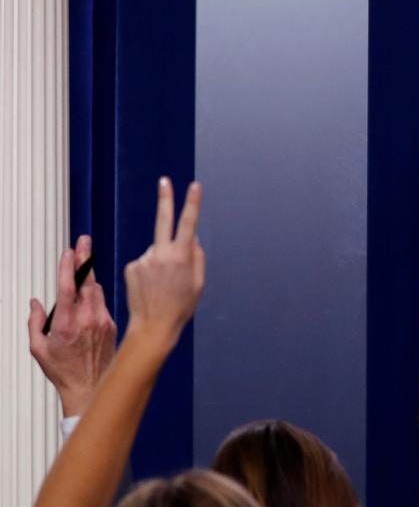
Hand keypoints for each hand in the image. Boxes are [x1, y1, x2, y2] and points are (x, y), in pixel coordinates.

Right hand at [27, 235, 116, 416]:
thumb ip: (35, 322)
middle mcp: (87, 320)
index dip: (69, 267)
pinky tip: (89, 290)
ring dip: (89, 275)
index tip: (69, 251)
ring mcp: (102, 321)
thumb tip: (35, 303)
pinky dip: (95, 294)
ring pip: (97, 290)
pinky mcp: (111, 325)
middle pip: (86, 282)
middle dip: (84, 259)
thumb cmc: (63, 370)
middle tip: (84, 240)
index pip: (68, 288)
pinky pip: (103, 302)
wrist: (90, 386)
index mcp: (66, 324)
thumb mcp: (38, 348)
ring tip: (85, 259)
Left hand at [122, 178, 205, 351]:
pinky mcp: (131, 267)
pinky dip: (148, 270)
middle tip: (164, 180)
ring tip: (162, 285)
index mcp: (182, 257)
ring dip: (160, 261)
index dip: (192, 203)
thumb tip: (193, 239)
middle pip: (163, 220)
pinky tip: (150, 287)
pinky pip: (144, 262)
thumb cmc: (181, 307)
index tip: (194, 186)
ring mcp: (144, 260)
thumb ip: (197, 258)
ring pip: (156, 251)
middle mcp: (161, 254)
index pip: (189, 223)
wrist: (154, 325)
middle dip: (165, 199)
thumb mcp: (199, 284)